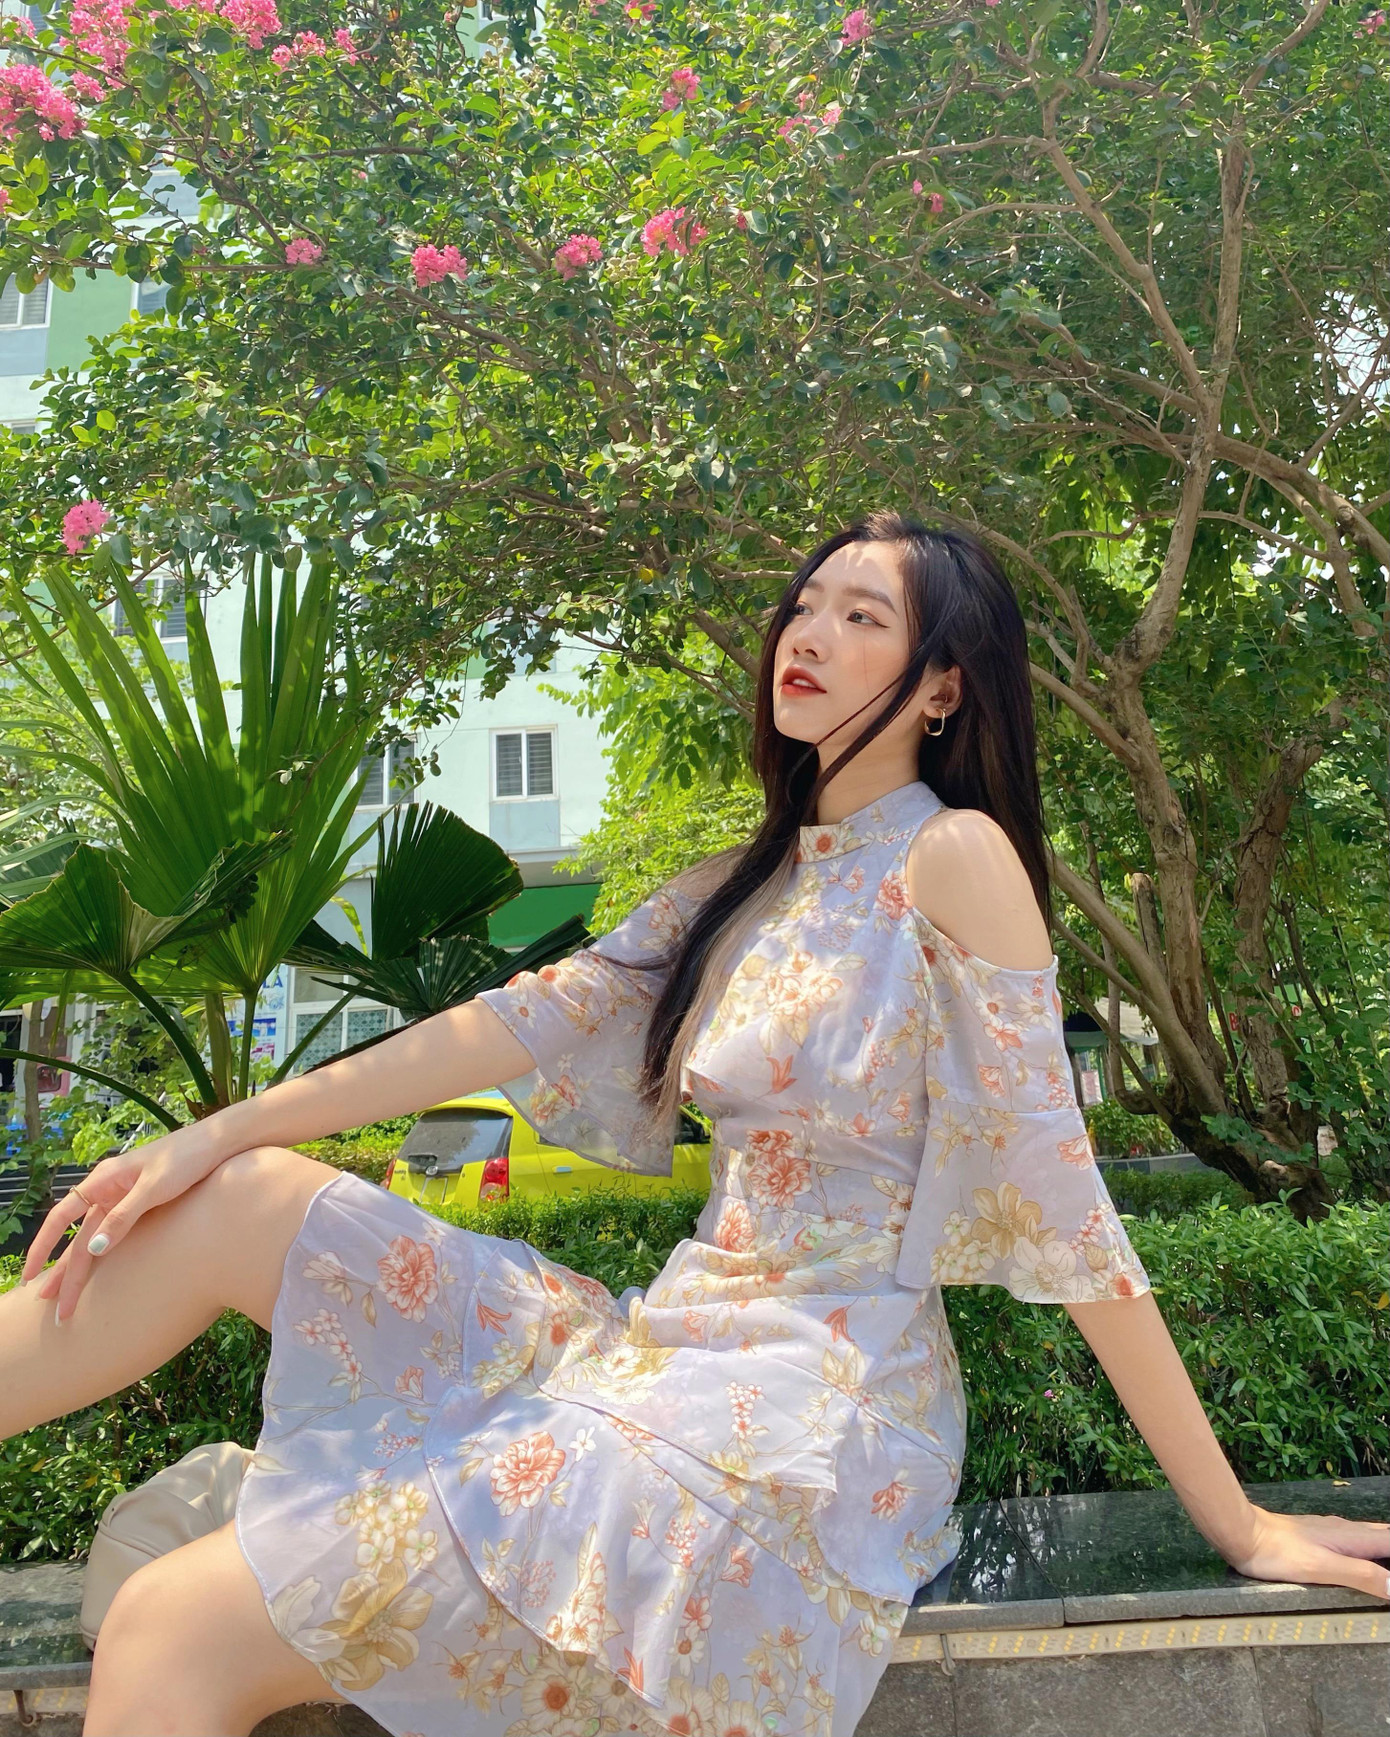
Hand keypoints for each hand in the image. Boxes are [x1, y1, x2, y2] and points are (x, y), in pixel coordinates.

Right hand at [21, 1122, 231, 1321]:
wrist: (220, 1143)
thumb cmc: (188, 1158)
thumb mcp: (155, 1188)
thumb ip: (124, 1216)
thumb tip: (94, 1249)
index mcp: (104, 1179)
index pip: (61, 1217)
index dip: (44, 1247)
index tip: (30, 1276)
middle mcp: (109, 1188)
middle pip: (78, 1234)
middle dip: (63, 1270)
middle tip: (52, 1305)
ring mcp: (124, 1196)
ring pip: (94, 1236)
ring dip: (81, 1266)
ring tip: (65, 1296)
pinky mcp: (142, 1202)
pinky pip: (114, 1232)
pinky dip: (103, 1253)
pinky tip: (99, 1269)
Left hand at [1225, 1502, 1389, 1600]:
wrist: (1245, 1534)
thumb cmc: (1279, 1552)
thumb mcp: (1322, 1568)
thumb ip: (1361, 1575)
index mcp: (1353, 1538)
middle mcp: (1347, 1530)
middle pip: (1386, 1535)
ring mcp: (1332, 1532)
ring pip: (1371, 1536)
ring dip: (1386, 1547)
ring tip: (1387, 1562)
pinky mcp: (1319, 1536)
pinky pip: (1356, 1540)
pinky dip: (1371, 1549)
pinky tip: (1365, 1557)